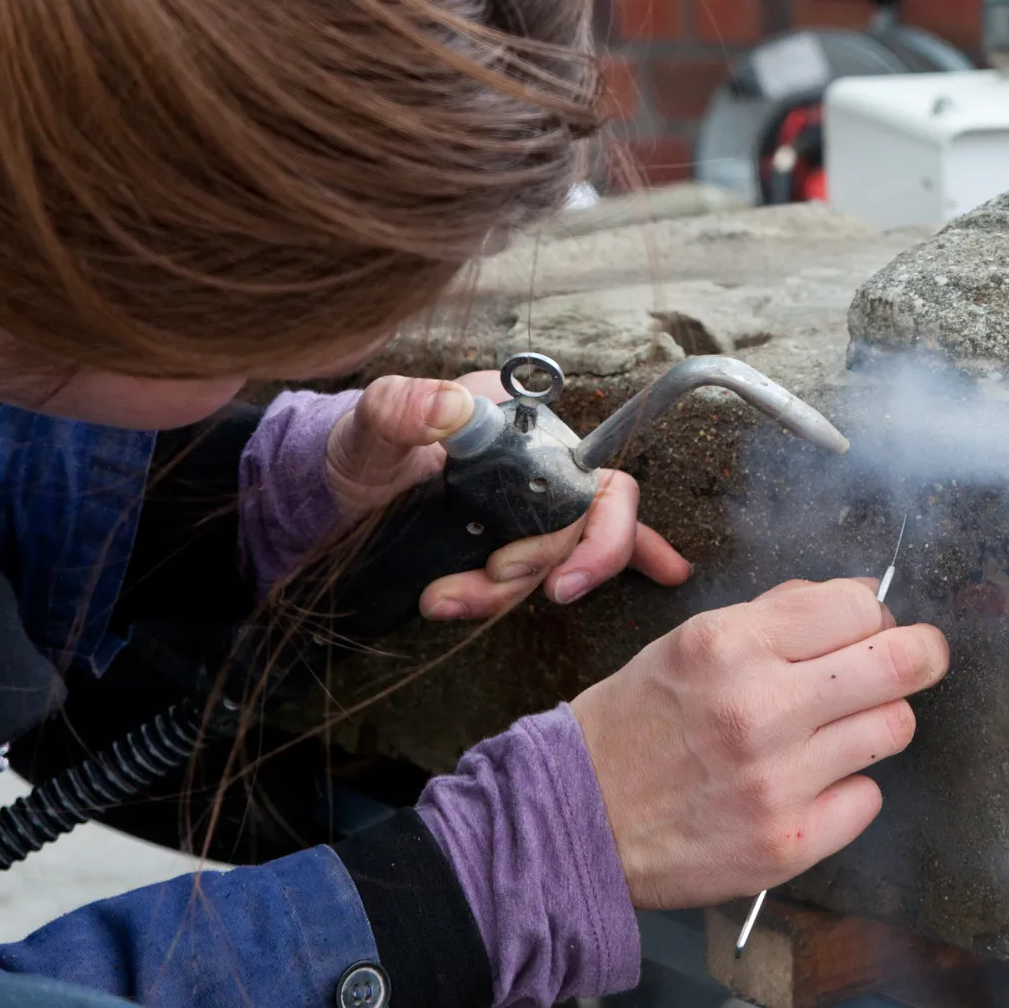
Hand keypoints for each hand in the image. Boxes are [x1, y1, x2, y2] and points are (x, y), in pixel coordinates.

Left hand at [324, 372, 690, 618]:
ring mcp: (539, 499)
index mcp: (520, 423)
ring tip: (445, 601)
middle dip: (536, 566)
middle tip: (483, 582)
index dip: (565, 533)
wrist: (341, 493)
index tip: (511, 570)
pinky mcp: (529, 531)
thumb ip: (400, 408)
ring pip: (567, 554)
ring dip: (509, 593)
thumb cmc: (362, 452)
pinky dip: (633, 558)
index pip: (582, 473)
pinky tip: (667, 572)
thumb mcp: (370, 427)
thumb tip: (450, 407)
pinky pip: (591, 545)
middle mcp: (543, 459)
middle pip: (583, 523)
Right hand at [571, 578, 949, 907]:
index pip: (859, 605)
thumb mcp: (689, 642)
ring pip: (894, 729)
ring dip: (876, 724)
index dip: (874, 614)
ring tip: (836, 731)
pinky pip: (867, 799)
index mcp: (730, 644)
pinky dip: (847, 791)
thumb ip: (777, 615)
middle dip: (919, 655)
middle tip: (912, 662)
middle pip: (902, 663)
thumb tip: (861, 595)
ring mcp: (777, 780)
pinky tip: (807, 786)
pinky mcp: (788, 843)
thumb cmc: (636, 726)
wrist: (577, 821)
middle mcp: (758, 707)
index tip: (870, 627)